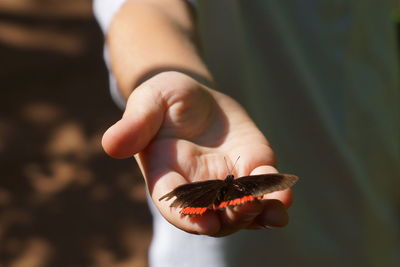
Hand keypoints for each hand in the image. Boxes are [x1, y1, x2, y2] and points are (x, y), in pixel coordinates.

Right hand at [102, 71, 292, 235]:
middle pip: (211, 215)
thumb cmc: (164, 99)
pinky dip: (273, 199)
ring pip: (240, 210)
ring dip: (257, 215)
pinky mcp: (250, 168)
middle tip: (246, 208)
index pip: (173, 202)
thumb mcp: (147, 101)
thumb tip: (111, 145)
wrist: (193, 97)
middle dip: (229, 216)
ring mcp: (226, 182)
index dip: (186, 214)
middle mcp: (196, 187)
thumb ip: (135, 123)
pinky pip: (261, 190)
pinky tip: (283, 200)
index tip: (203, 220)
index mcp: (166, 175)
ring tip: (273, 213)